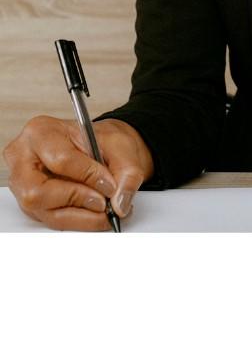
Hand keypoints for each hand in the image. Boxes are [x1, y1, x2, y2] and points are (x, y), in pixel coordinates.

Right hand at [2, 116, 154, 230]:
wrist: (100, 147)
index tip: (110, 185)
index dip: (89, 176)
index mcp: (41, 132)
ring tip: (104, 209)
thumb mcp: (122, 148)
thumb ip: (127, 174)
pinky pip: (51, 220)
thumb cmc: (102, 142)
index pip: (60, 160)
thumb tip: (119, 203)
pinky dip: (77, 220)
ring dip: (80, 216)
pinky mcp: (31, 203)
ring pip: (44, 212)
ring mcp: (22, 184)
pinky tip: (94, 213)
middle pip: (38, 192)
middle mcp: (23, 158)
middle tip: (104, 202)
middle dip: (78, 200)